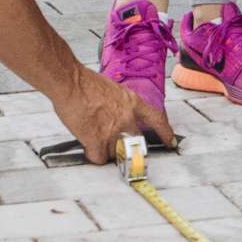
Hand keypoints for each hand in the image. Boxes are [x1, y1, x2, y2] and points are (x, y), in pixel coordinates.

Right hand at [48, 64, 174, 161]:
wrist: (71, 83)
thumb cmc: (85, 83)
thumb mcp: (113, 90)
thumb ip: (120, 106)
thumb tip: (117, 117)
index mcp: (132, 103)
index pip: (156, 120)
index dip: (165, 133)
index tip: (170, 142)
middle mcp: (126, 118)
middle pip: (136, 143)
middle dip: (127, 147)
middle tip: (117, 146)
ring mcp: (113, 131)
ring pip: (116, 153)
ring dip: (107, 151)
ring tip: (95, 139)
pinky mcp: (97, 141)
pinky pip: (99, 158)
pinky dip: (93, 156)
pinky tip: (88, 148)